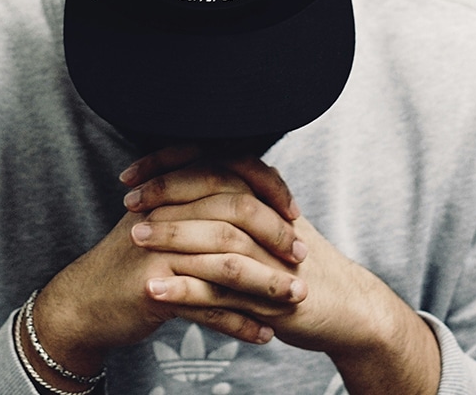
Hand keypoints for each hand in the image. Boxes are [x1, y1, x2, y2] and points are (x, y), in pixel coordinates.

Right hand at [30, 149, 306, 386]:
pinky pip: (209, 305)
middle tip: (303, 256)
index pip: (231, 173)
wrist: (84, 303)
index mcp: (172, 189)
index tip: (296, 213)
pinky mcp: (153, 286)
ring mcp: (158, 248)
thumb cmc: (132, 263)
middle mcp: (165, 211)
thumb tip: (254, 189)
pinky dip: (239, 321)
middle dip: (275, 235)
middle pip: (235, 213)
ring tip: (296, 298)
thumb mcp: (163, 222)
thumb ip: (200, 202)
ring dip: (267, 283)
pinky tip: (263, 333)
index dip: (269, 190)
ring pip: (227, 262)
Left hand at [128, 149, 442, 394]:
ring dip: (173, 237)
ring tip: (135, 238)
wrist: (347, 309)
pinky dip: (185, 289)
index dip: (170, 165)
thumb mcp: (269, 225)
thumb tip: (186, 178)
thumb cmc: (296, 267)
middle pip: (214, 194)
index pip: (213, 165)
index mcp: (265, 197)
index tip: (131, 174)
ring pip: (218, 238)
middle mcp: (270, 219)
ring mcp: (272, 257)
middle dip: (166, 196)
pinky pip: (222, 290)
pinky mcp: (271, 296)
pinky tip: (155, 291)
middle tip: (128, 202)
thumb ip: (235, 201)